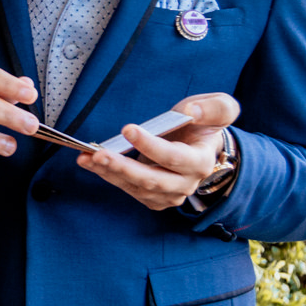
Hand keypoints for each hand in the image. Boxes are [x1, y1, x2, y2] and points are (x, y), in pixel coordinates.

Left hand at [75, 92, 238, 209]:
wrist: (199, 144)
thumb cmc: (203, 124)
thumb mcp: (219, 108)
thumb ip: (215, 108)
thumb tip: (191, 112)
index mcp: (201, 161)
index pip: (174, 157)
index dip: (150, 145)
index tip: (127, 128)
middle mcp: (185, 183)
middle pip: (151, 180)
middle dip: (122, 167)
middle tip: (98, 153)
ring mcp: (168, 194)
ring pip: (136, 187)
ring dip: (108, 173)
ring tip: (86, 157)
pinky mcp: (153, 197)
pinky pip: (128, 189)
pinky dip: (108, 176)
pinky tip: (90, 163)